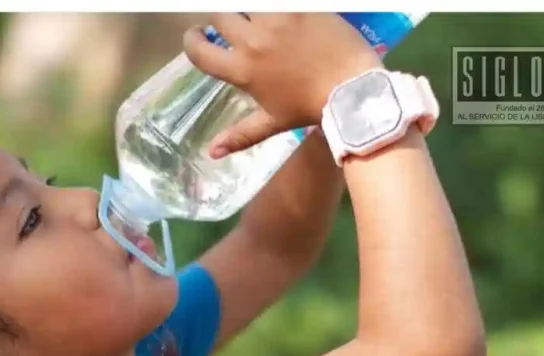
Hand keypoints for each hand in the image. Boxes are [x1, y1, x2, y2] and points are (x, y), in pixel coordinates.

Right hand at [183, 14, 382, 156]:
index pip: (199, 51)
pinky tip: (285, 14)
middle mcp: (252, 42)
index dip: (191, 40)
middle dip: (224, 18)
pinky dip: (275, 8)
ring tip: (260, 16)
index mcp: (242, 71)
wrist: (352, 88)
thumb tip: (211, 153)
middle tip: (237, 22)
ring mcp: (274, 19)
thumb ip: (240, 135)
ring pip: (245, 2)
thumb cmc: (311, 107)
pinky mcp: (297, 5)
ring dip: (249, 9)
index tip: (197, 34)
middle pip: (219, 15)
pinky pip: (271, 0)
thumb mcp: (273, 123)